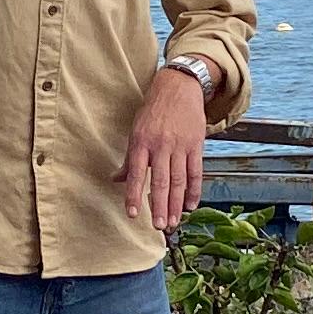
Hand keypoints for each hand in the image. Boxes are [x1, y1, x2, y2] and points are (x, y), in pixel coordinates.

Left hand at [121, 66, 209, 231]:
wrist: (178, 87)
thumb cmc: (153, 110)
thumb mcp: (136, 130)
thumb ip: (130, 158)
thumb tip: (116, 180)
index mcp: (142, 142)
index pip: (137, 173)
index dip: (135, 195)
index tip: (133, 214)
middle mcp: (161, 145)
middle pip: (161, 181)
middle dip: (160, 206)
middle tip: (159, 226)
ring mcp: (180, 145)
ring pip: (179, 180)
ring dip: (176, 204)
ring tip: (173, 222)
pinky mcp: (196, 145)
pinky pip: (196, 172)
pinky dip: (194, 190)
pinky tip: (190, 205)